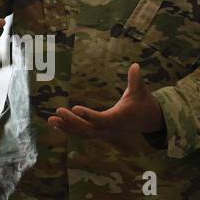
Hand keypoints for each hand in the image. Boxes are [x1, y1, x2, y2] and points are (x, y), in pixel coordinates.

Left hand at [49, 63, 163, 140]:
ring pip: (82, 133)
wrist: (148, 120)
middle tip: (58, 111)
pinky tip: (56, 124)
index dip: (88, 115)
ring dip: (66, 127)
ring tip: (51, 119)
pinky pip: (82, 134)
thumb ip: (136, 79)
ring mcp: (104, 133)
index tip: (75, 108)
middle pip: (88, 129)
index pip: (102, 119)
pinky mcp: (99, 133)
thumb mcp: (140, 90)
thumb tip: (135, 65)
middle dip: (72, 121)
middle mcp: (110, 128)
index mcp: (118, 118)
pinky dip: (69, 130)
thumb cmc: (142, 102)